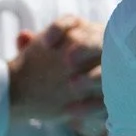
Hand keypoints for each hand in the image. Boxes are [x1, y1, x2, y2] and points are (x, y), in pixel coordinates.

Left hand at [8, 15, 105, 133]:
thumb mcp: (41, 60)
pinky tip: (71, 112)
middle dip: (85, 47)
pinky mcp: (111, 97)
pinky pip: (107, 101)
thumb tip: (23, 37)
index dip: (60, 29)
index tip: (45, 43)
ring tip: (73, 85)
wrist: (65, 101)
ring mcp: (111, 72)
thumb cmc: (52, 72)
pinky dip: (90, 106)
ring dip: (94, 76)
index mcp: (81, 33)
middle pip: (98, 40)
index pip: (72, 22)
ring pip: (112, 68)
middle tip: (68, 60)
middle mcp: (100, 48)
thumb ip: (32, 47)